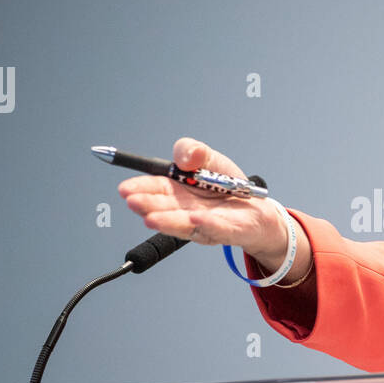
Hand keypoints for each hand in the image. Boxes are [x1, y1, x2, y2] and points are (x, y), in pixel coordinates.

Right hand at [118, 138, 287, 264]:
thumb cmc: (227, 186)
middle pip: (164, 208)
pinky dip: (206, 224)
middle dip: (147, 204)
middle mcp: (186, 210)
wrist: (258, 207)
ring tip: (151, 218)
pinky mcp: (229, 231)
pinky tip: (195, 219)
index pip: (155, 188)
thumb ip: (193, 151)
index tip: (125, 189)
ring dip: (167, 220)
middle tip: (133, 201)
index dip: (139, 188)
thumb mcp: (209, 158)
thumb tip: (187, 155)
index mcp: (178, 191)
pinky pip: (218, 228)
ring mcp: (205, 224)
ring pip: (184, 223)